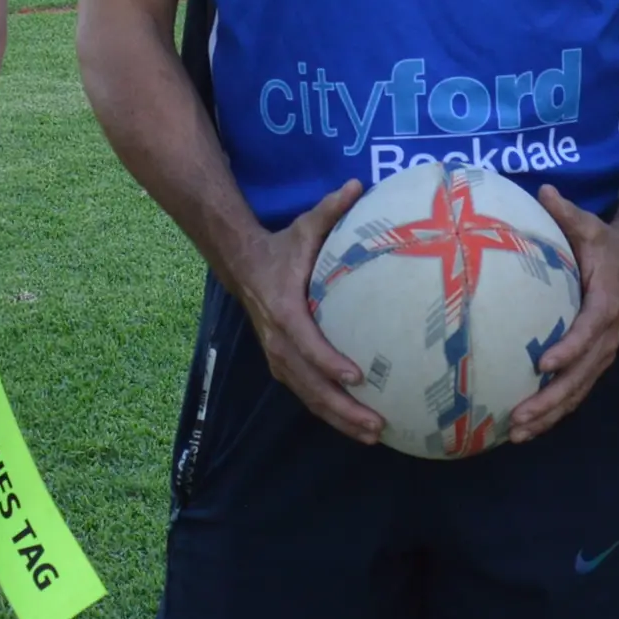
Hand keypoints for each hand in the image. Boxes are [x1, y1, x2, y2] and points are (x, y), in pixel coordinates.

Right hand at [234, 180, 384, 443]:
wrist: (242, 266)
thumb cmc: (282, 248)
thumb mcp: (304, 227)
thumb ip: (331, 209)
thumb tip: (357, 184)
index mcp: (285, 310)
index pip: (306, 342)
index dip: (329, 361)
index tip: (356, 375)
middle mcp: (279, 340)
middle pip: (310, 383)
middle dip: (342, 407)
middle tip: (376, 423)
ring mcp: (279, 356)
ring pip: (309, 397)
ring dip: (339, 419)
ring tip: (373, 435)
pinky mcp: (283, 364)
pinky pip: (307, 394)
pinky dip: (330, 413)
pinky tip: (357, 427)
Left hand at [501, 185, 618, 444]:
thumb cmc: (602, 242)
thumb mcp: (587, 225)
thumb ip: (564, 213)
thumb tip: (544, 190)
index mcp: (605, 301)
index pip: (589, 330)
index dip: (568, 349)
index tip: (543, 364)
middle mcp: (606, 332)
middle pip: (581, 374)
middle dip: (551, 399)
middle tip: (519, 416)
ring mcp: (601, 349)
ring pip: (578, 390)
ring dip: (549, 414)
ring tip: (516, 433)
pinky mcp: (593, 358)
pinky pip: (575, 389)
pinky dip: (554, 410)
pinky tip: (528, 427)